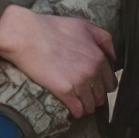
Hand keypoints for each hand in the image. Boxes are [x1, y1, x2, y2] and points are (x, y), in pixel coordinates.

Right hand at [0, 6, 114, 118]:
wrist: (26, 35)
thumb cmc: (52, 28)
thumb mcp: (83, 25)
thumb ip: (103, 39)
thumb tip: (113, 57)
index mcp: (98, 57)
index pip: (110, 81)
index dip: (102, 85)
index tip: (94, 86)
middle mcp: (92, 71)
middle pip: (102, 95)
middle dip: (95, 96)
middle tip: (85, 94)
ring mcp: (79, 82)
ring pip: (91, 105)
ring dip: (86, 105)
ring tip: (79, 103)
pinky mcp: (64, 91)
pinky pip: (78, 110)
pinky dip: (77, 111)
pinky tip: (74, 109)